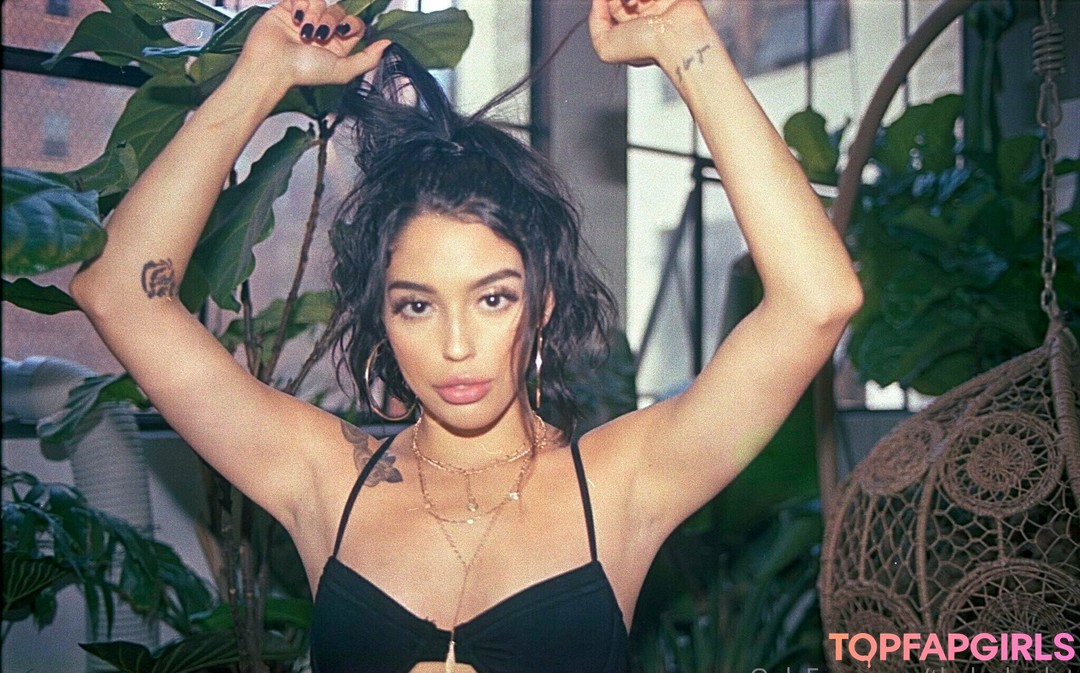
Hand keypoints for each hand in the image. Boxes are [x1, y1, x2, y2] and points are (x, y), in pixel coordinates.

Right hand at [237, 0, 390, 89]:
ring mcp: (306, 19)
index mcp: (338, 46)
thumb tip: (388, 44)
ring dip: (314, 16)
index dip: (352, 24)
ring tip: (303, 32)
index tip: (343, 31)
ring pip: (321, 2)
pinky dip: (300, 5)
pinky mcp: (289, 8)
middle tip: (319, 36)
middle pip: (339, 10)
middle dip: (331, 21)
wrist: (271, 64)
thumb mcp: (343, 70)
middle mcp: (323, 31)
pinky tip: (294, 19)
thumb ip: (368, 59)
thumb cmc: (304, 72)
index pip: (355, 23)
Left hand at [589, 0, 710, 66]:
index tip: (604, 1)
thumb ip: (595, 22)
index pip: (609, 4)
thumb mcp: (605, 46)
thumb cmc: (646, 48)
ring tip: (637, 2)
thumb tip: (598, 1)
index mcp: (628, 29)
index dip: (605, 1)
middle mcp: (642, 16)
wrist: (676, 39)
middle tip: (626, 3)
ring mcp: (657, 4)